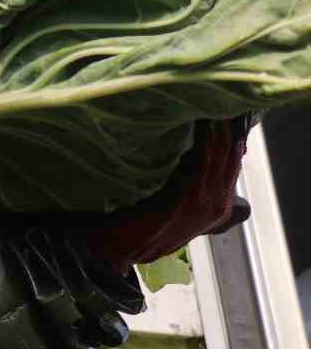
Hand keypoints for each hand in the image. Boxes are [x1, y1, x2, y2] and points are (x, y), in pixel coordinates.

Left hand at [83, 116, 251, 274]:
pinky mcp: (186, 197)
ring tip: (206, 101)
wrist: (116, 250)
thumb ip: (186, 190)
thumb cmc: (137, 230)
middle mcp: (216, 203)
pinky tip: (196, 121)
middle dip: (225, 125)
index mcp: (217, 206)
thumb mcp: (172, 213)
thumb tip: (184, 160)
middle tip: (217, 97)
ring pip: (217, 154)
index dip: (229, 135)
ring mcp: (203, 200)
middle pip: (228, 154)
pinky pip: (200, 160)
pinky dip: (202, 140)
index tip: (222, 110)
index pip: (231, 162)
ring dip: (215, 126)